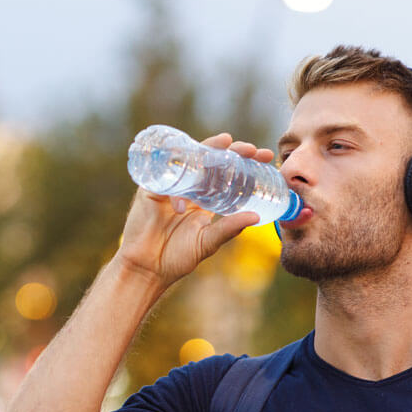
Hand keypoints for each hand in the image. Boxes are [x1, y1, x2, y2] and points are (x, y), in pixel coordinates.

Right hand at [115, 133, 268, 287]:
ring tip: (227, 143)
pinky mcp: (151, 188)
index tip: (265, 157)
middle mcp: (188, 188)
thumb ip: (229, 228)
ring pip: (190, 160)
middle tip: (251, 149)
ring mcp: (170, 186)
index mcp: (203, 200)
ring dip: (209, 149)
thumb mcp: (208, 241)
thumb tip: (256, 217)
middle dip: (232, 151)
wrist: (147, 268)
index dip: (244, 163)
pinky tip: (195, 168)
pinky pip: (166, 174)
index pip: (226, 175)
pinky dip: (180, 171)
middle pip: (211, 162)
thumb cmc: (176, 258)